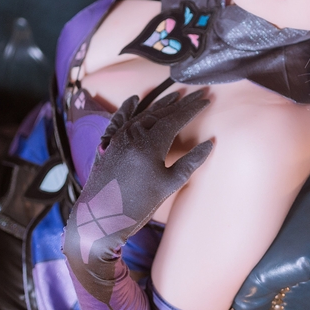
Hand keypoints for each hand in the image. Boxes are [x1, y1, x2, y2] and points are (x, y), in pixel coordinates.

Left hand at [63, 90, 213, 301]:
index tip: (206, 97)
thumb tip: (209, 143)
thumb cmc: (136, 205)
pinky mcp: (107, 144)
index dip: (192, 107)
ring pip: (142, 114)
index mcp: (150, 143)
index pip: (176, 118)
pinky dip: (127, 108)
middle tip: (197, 92)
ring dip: (160, 103)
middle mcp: (133, 134)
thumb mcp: (168, 185)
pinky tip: (134, 98)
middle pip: (161, 112)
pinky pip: (118, 120)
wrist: (99, 218)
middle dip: (181, 102)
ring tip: (175, 94)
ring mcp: (117, 137)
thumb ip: (190, 162)